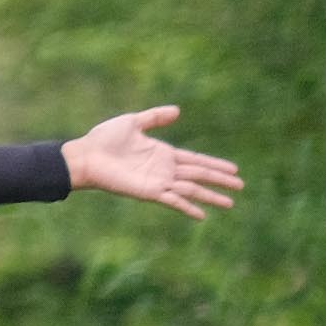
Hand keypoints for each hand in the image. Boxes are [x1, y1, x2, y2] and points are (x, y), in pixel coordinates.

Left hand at [60, 107, 241, 219]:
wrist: (85, 155)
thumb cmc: (103, 139)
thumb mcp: (132, 122)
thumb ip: (155, 117)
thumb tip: (177, 111)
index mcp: (163, 153)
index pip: (196, 160)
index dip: (215, 164)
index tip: (233, 169)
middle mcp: (164, 169)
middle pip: (199, 174)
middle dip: (220, 180)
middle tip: (241, 185)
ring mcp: (158, 181)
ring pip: (191, 189)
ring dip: (211, 196)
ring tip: (230, 204)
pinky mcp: (148, 192)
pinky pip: (172, 200)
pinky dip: (187, 207)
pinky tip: (202, 215)